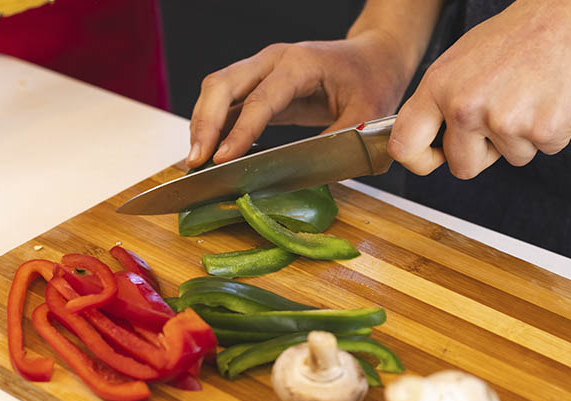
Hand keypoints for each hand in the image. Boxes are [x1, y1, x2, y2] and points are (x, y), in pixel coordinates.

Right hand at [187, 30, 412, 167]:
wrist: (374, 57)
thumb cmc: (373, 81)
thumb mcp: (366, 114)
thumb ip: (336, 141)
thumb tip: (309, 173)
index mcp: (299, 64)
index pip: (260, 99)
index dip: (240, 131)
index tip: (222, 159)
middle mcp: (273, 60)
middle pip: (222, 84)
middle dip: (204, 124)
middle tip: (196, 162)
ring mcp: (263, 70)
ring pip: (217, 91)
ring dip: (202, 125)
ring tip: (195, 162)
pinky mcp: (261, 86)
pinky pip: (229, 103)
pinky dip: (215, 126)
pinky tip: (210, 152)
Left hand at [389, 0, 570, 178]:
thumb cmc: (525, 34)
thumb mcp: (465, 59)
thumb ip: (445, 99)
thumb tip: (433, 135)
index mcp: (439, 86)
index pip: (405, 145)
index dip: (420, 160)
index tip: (435, 158)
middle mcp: (465, 107)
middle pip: (462, 166)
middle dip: (482, 154)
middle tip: (503, 118)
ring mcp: (503, 122)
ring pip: (510, 159)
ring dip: (524, 136)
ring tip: (533, 94)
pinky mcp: (542, 132)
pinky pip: (544, 150)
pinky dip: (553, 130)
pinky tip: (554, 97)